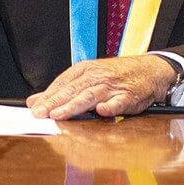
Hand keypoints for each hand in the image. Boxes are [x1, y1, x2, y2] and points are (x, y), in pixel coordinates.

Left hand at [26, 55, 176, 119]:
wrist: (149, 70)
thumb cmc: (116, 76)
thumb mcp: (87, 77)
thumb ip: (61, 90)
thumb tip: (34, 101)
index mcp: (84, 71)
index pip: (62, 84)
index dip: (47, 97)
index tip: (34, 108)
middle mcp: (96, 76)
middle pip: (72, 90)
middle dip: (55, 102)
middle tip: (41, 114)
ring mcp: (112, 86)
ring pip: (90, 95)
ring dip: (74, 106)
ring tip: (59, 114)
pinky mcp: (129, 96)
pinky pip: (118, 102)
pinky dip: (110, 106)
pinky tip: (101, 112)